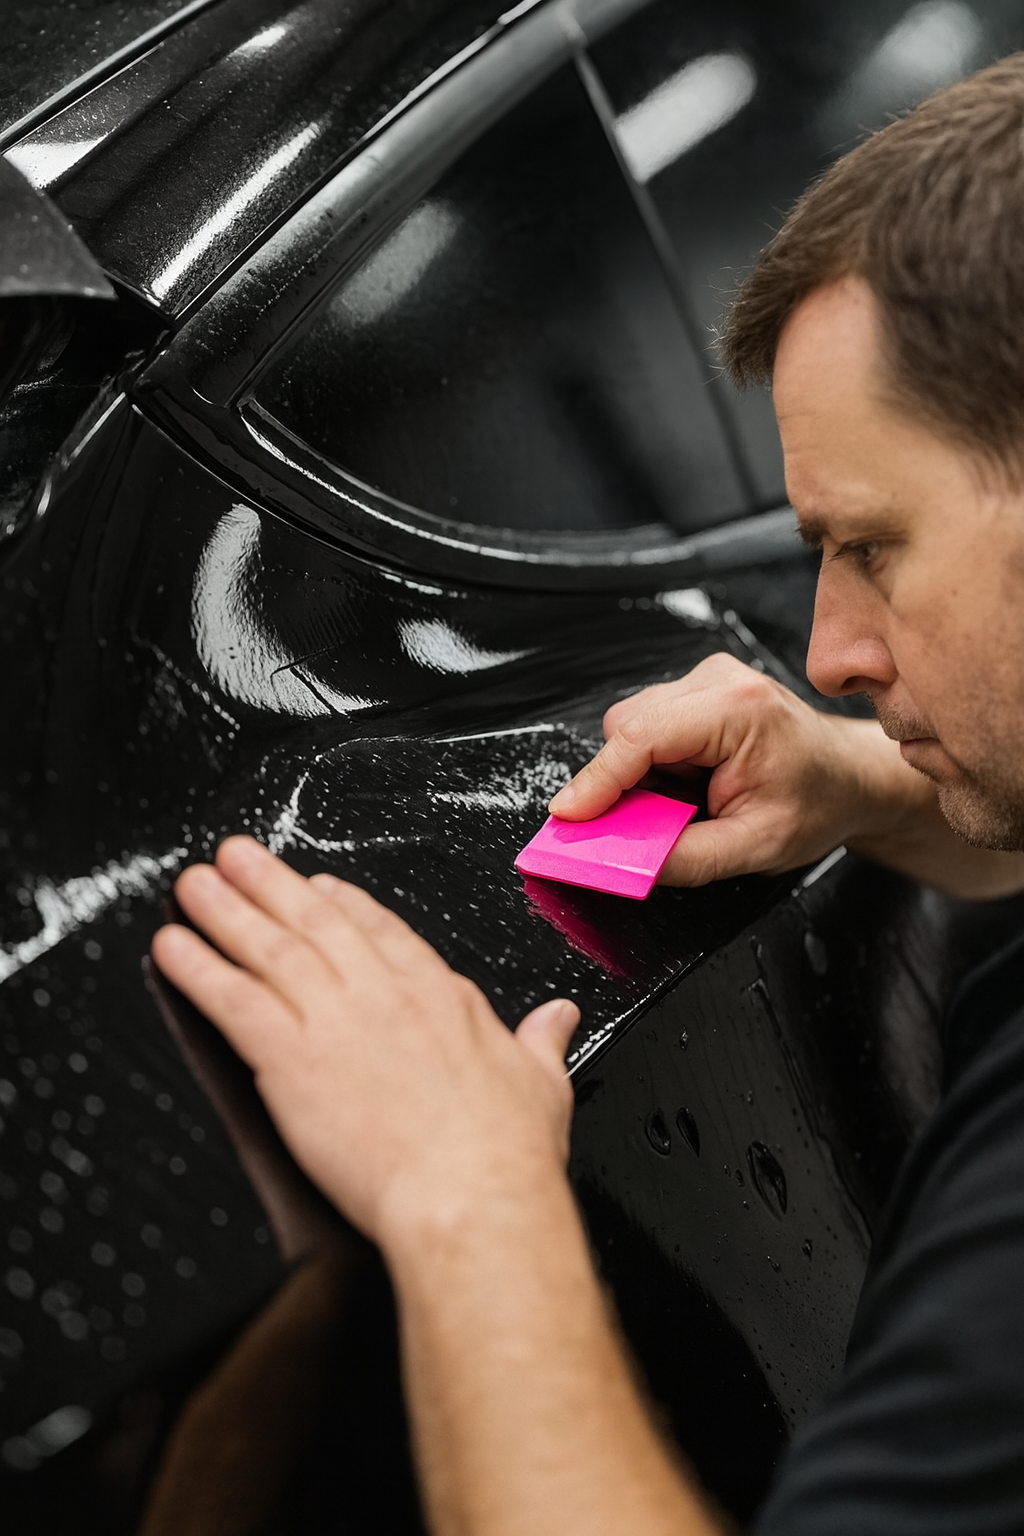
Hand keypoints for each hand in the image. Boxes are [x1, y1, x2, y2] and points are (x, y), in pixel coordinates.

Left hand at [150, 838, 579, 1251]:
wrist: (469, 1195)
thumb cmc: (504, 1153)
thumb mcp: (542, 1082)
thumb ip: (543, 1040)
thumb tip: (560, 1018)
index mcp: (438, 995)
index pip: (381, 931)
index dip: (342, 904)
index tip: (316, 886)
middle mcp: (381, 994)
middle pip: (315, 922)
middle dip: (270, 884)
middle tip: (236, 856)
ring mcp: (334, 1019)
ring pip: (268, 947)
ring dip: (225, 909)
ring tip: (194, 883)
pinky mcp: (291, 1057)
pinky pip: (233, 1000)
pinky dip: (199, 969)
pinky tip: (173, 948)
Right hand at [547, 653, 903, 885]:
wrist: (850, 778)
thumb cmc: (818, 804)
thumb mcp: (753, 848)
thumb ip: (681, 859)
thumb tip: (620, 861)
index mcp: (739, 711)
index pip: (641, 737)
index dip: (596, 781)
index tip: (567, 817)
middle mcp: (720, 681)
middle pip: (628, 727)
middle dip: (621, 782)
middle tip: (648, 826)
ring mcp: (708, 678)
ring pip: (632, 725)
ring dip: (641, 773)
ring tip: (687, 802)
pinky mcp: (699, 687)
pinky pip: (648, 724)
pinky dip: (655, 762)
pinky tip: (690, 783)